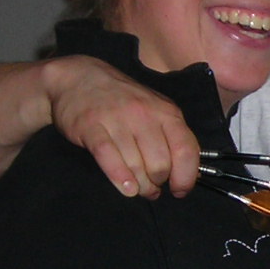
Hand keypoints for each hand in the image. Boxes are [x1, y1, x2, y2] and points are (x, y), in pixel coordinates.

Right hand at [40, 54, 201, 197]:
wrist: (79, 78)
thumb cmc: (122, 100)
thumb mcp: (155, 110)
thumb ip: (172, 137)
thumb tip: (189, 173)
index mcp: (166, 111)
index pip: (186, 150)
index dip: (186, 177)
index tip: (180, 190)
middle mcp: (144, 114)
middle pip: (160, 164)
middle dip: (158, 183)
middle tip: (152, 188)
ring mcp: (117, 120)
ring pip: (136, 166)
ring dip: (140, 186)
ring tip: (138, 189)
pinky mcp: (92, 127)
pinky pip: (110, 158)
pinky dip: (120, 178)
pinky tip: (126, 188)